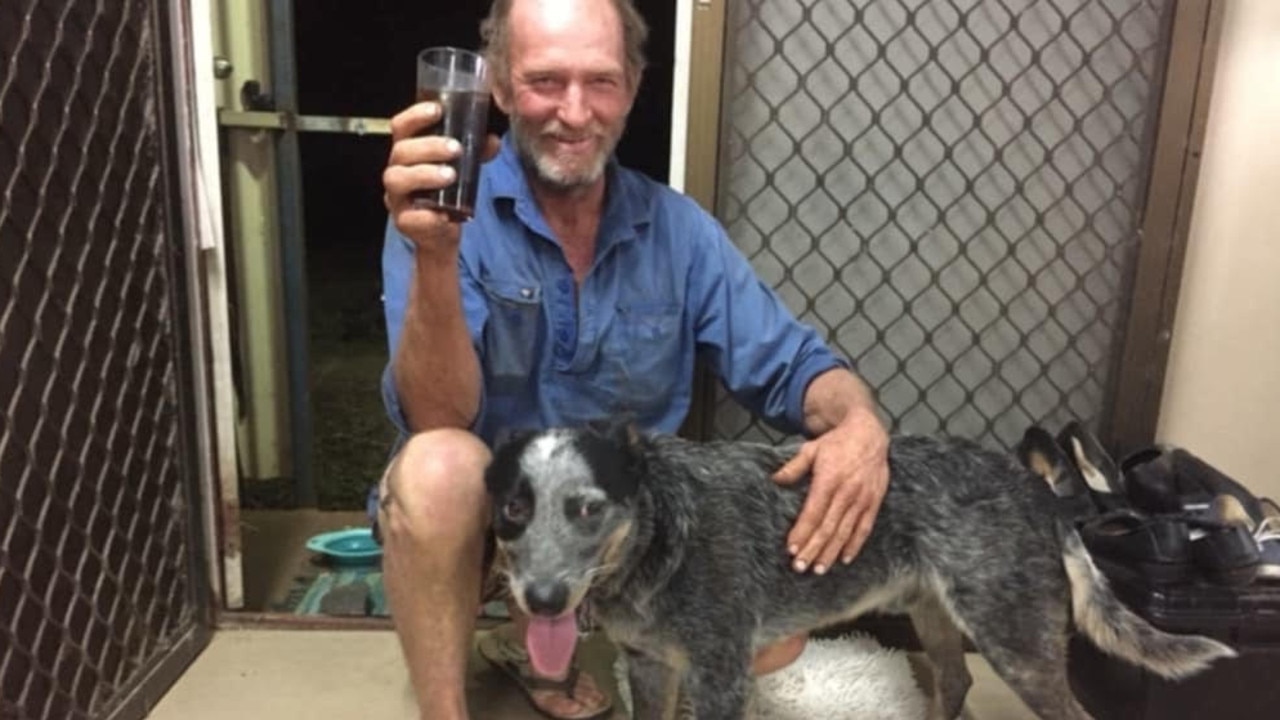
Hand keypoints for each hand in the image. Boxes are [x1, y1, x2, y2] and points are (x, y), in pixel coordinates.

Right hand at [382, 101, 500, 252]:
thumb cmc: (446, 193)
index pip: (401, 127)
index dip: (415, 116)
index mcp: (408, 152)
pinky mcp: (404, 222)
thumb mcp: (463, 168)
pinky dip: (426, 216)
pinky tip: (442, 214)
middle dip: (428, 146)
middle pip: (401, 151)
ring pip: (397, 180)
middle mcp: (397, 170)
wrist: (440, 233)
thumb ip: (476, 152)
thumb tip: (492, 140)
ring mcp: (397, 197)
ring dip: (424, 174)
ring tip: (450, 175)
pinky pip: (409, 218)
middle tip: (456, 148)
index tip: (437, 110)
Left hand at [772, 407, 888, 573]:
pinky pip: (864, 527)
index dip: (802, 532)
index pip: (813, 513)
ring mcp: (862, 498)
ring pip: (845, 532)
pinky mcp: (874, 502)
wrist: (869, 433)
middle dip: (813, 549)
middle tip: (800, 567)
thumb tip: (775, 480)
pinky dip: (855, 545)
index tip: (791, 549)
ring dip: (831, 552)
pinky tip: (844, 559)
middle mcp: (847, 492)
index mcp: (829, 480)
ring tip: (819, 569)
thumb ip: (793, 467)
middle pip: (828, 527)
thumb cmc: (836, 443)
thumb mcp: (811, 450)